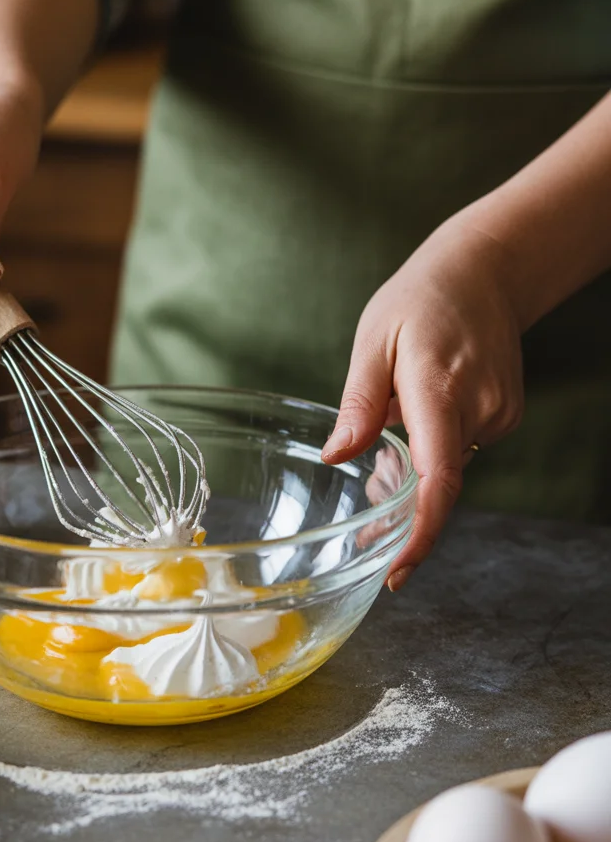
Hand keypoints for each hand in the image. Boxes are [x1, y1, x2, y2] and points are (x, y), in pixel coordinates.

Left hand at [321, 213, 524, 589]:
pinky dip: (434, 448)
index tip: (398, 569)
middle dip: (401, 505)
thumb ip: (359, 404)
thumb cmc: (421, 301)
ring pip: (448, 465)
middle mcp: (479, 407)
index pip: (438, 476)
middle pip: (438, 480)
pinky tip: (417, 415)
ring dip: (414, 467)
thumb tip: (336, 458)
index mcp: (440, 389)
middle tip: (366, 521)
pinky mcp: (506, 415)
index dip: (421, 531)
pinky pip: (461, 447)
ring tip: (388, 430)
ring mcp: (500, 413)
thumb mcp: (374, 341)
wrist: (486, 272)